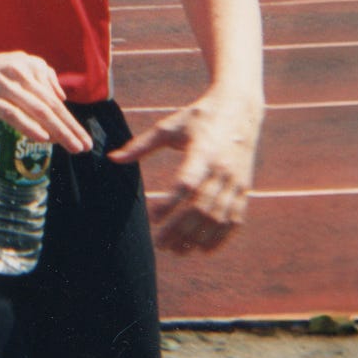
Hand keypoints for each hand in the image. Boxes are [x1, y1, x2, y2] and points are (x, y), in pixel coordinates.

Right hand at [0, 49, 92, 152]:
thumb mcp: (8, 69)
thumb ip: (33, 80)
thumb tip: (58, 97)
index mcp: (27, 63)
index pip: (53, 96)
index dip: (70, 118)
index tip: (82, 136)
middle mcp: (19, 71)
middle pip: (50, 104)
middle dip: (71, 127)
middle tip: (85, 145)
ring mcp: (3, 84)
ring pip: (38, 110)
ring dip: (59, 131)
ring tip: (73, 147)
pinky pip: (13, 114)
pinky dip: (30, 126)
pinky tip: (43, 138)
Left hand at [110, 92, 262, 253]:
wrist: (240, 107)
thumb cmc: (198, 116)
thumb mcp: (169, 126)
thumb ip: (141, 145)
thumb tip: (112, 158)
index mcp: (202, 151)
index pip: (187, 184)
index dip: (171, 204)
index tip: (153, 217)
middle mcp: (222, 168)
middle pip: (201, 207)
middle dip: (180, 230)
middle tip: (160, 244)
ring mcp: (236, 180)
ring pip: (218, 217)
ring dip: (197, 238)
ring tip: (177, 250)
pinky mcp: (245, 186)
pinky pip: (235, 218)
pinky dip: (221, 237)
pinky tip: (204, 250)